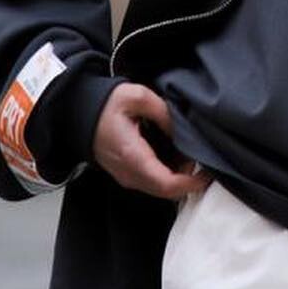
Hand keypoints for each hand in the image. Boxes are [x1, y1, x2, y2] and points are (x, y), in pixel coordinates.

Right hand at [93, 83, 209, 201]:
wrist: (78, 114)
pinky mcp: (127, 175)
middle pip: (166, 191)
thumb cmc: (107, 105)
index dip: (192, 183)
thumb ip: (163, 112)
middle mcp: (130, 174)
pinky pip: (152, 182)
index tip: (209, 173)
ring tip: (193, 153)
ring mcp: (127, 177)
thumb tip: (182, 129)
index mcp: (133, 156)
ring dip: (180, 177)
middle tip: (206, 161)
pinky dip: (170, 174)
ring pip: (160, 189)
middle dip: (190, 180)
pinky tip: (178, 155)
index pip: (166, 183)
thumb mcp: (137, 97)